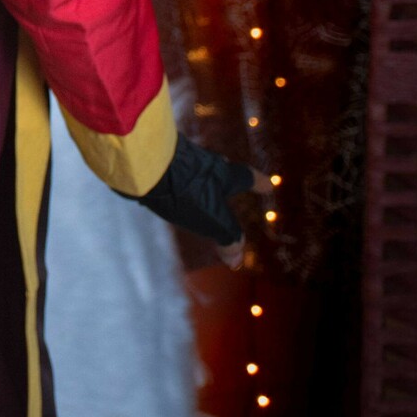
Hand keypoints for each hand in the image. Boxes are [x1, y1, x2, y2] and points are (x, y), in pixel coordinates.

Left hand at [113, 134, 275, 265]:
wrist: (146, 163)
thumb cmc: (187, 191)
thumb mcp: (213, 219)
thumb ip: (227, 237)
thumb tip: (236, 260)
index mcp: (223, 174)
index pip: (247, 177)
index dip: (259, 182)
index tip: (269, 184)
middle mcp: (205, 161)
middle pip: (221, 168)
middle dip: (227, 176)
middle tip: (233, 182)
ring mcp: (181, 156)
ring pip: (198, 167)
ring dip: (202, 176)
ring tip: (201, 186)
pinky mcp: (159, 158)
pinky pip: (175, 168)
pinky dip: (179, 176)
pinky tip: (170, 184)